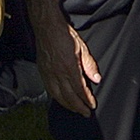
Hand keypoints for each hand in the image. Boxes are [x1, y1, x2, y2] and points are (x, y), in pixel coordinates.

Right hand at [23, 0, 99, 114]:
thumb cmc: (65, 34)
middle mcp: (57, 73)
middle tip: (85, 113)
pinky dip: (56, 97)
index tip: (92, 106)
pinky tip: (61, 99)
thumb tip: (96, 79)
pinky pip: (49, 89)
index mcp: (69, 67)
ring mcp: (48, 73)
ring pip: (57, 95)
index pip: (80, 90)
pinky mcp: (42, 71)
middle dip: (78, 107)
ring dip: (67, 105)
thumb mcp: (82, 47)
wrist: (46, 26)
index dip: (86, 100)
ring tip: (75, 109)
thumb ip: (89, 65)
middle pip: (68, 96)